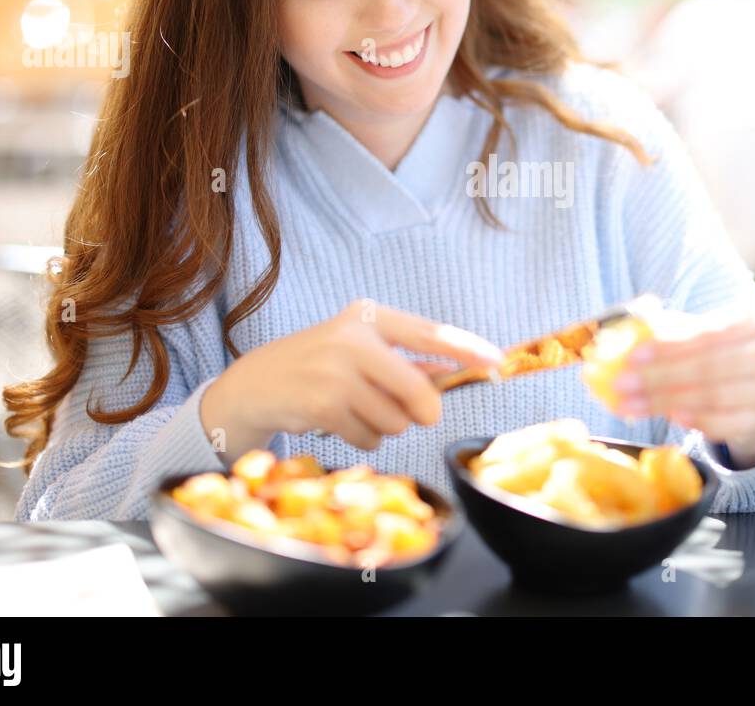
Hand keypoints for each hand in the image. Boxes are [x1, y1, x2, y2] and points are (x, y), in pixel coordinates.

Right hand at [201, 300, 503, 460]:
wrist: (257, 384)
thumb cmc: (320, 365)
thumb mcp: (362, 351)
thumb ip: (409, 361)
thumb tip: (456, 370)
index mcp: (369, 317)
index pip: (430, 332)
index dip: (467, 350)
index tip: (497, 363)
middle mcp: (354, 338)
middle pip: (419, 391)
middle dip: (421, 411)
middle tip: (414, 414)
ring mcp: (337, 371)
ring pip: (396, 420)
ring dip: (384, 426)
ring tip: (355, 410)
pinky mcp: (324, 404)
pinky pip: (371, 437)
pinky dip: (363, 438)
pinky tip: (340, 422)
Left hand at [608, 300, 754, 467]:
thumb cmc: (722, 346)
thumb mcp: (703, 328)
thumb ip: (671, 325)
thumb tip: (634, 325)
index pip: (708, 334)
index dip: (670, 346)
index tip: (632, 357)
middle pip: (710, 368)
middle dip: (660, 377)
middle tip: (621, 385)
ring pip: (715, 397)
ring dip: (667, 402)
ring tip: (631, 404)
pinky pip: (725, 424)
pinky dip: (696, 421)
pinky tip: (670, 416)